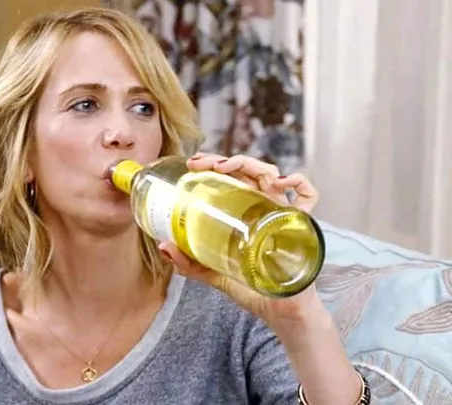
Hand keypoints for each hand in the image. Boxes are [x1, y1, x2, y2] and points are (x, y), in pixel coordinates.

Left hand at [158, 153, 324, 327]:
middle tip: (198, 163)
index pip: (232, 177)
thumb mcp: (216, 273)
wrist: (282, 312)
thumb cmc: (255, 288)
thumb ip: (191, 263)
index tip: (191, 165)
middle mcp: (265, 206)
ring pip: (270, 174)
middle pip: (247, 170)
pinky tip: (277, 182)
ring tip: (222, 167)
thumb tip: (163, 247)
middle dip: (222, 160)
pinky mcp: (301, 223)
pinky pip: (308, 195)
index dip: (213, 165)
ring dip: (246, 163)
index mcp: (246, 212)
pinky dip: (297, 182)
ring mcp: (283, 212)